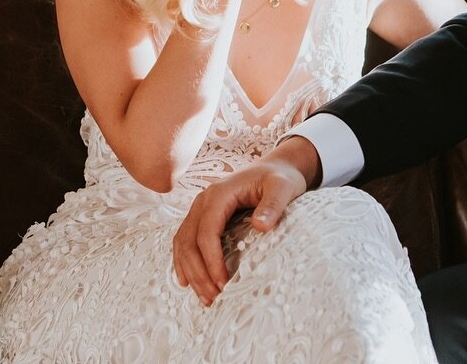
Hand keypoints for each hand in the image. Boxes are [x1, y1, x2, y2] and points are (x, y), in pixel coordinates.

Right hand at [171, 138, 318, 305]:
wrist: (275, 168)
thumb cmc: (280, 178)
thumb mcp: (283, 188)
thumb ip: (273, 205)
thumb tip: (261, 226)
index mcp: (218, 194)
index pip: (207, 232)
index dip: (211, 260)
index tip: (223, 284)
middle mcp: (203, 201)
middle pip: (189, 241)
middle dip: (198, 273)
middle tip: (213, 298)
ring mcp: (200, 209)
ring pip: (183, 243)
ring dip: (190, 272)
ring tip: (205, 297)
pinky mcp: (202, 217)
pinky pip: (185, 240)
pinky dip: (184, 262)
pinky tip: (187, 281)